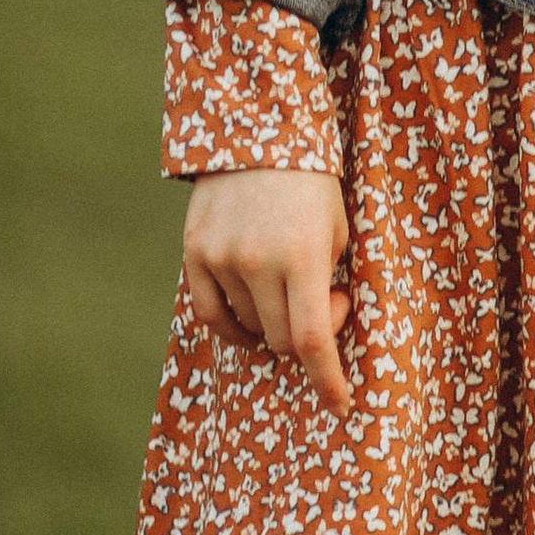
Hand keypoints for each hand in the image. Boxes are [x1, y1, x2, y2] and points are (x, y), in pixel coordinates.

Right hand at [182, 169, 352, 417]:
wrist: (258, 130)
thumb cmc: (313, 182)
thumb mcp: (339, 227)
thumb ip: (327, 282)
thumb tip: (317, 332)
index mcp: (302, 254)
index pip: (312, 338)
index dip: (327, 379)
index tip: (340, 404)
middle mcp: (257, 261)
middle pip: (281, 340)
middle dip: (307, 336)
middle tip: (324, 301)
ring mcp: (221, 258)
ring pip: (251, 326)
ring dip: (273, 320)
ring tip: (288, 281)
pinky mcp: (194, 254)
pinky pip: (211, 315)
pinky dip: (234, 327)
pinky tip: (251, 321)